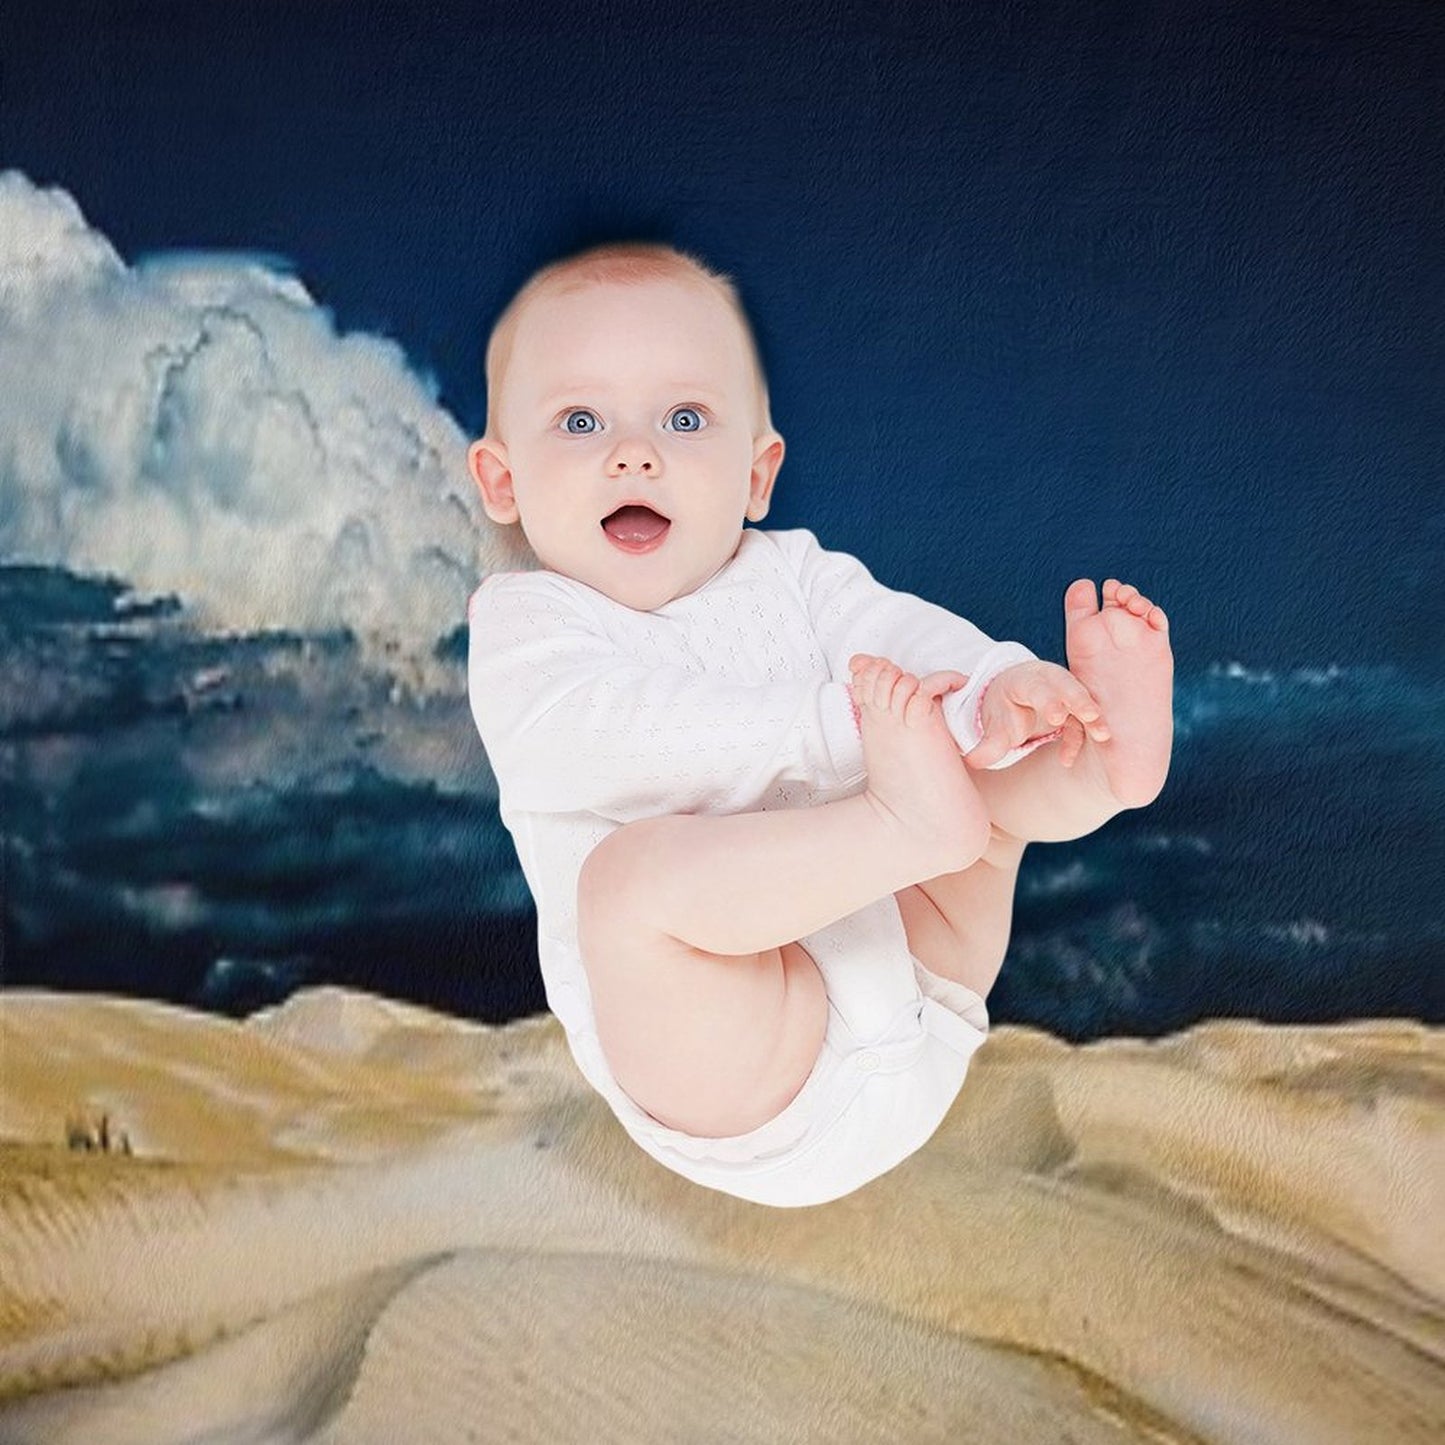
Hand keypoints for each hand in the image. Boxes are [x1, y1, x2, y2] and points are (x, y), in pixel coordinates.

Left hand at [964, 660, 1109, 770]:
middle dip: (1079, 700)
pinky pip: (1082, 721)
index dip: (1048, 700)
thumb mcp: (994, 724)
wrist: (1014, 696)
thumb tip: (972, 762)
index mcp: (1023, 680)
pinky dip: (1080, 738)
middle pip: (1066, 686)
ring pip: (1083, 700)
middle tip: (1090, 715)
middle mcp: (1048, 681)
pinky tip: (1065, 760)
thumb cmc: (1004, 708)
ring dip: (1093, 717)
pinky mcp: (1076, 706)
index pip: (1037, 687)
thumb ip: (987, 744)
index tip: (1057, 717)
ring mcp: (1065, 691)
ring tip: (1103, 735)